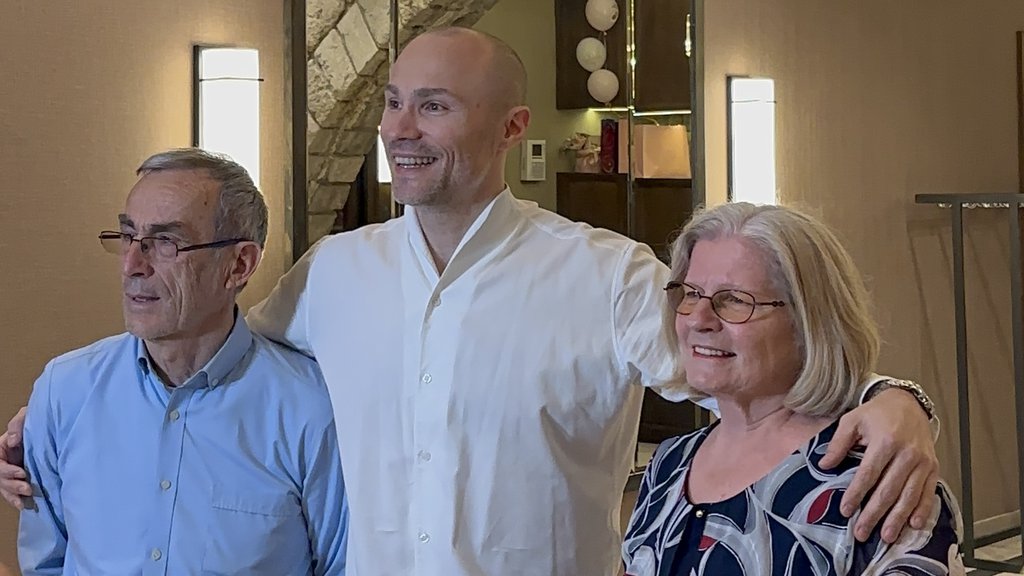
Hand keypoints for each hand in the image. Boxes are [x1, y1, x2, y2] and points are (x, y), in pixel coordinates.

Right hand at [0, 407, 29, 509]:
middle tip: (28, 488)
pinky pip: (14, 491)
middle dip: (12, 485)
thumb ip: (18, 424)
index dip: (6, 470)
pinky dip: (17, 499)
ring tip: (26, 500)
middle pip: (0, 478)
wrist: (53, 427)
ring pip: (5, 487)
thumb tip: (11, 441)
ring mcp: (12, 470)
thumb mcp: (26, 416)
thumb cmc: (38, 419)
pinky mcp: (22, 478)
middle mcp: (5, 460)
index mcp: (2, 447)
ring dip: (14, 495)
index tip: (22, 473)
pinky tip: (24, 505)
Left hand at [820, 388, 937, 543]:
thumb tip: (824, 465)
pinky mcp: (933, 467)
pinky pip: (928, 492)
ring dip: (897, 519)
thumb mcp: (852, 421)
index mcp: (885, 442)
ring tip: (887, 537)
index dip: (856, 494)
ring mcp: (922, 462)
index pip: (868, 474)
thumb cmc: (876, 413)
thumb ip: (838, 443)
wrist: (908, 403)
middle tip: (862, 532)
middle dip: (875, 514)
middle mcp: (907, 454)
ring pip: (909, 496)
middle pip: (888, 490)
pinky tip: (914, 525)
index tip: (845, 510)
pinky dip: (922, 510)